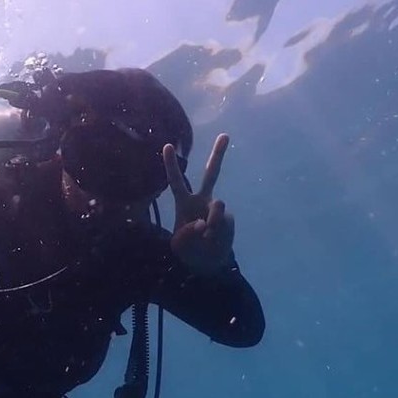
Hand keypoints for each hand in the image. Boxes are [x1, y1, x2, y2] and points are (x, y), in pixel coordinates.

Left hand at [163, 133, 234, 273]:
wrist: (208, 263)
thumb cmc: (189, 251)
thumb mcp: (180, 245)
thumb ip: (188, 233)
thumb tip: (205, 222)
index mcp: (184, 203)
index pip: (176, 181)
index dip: (171, 165)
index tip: (168, 145)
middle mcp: (202, 200)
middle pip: (210, 174)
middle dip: (218, 154)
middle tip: (225, 135)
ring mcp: (217, 208)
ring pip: (218, 206)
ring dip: (213, 221)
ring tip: (207, 236)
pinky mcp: (229, 218)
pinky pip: (224, 223)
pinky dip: (218, 234)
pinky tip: (215, 241)